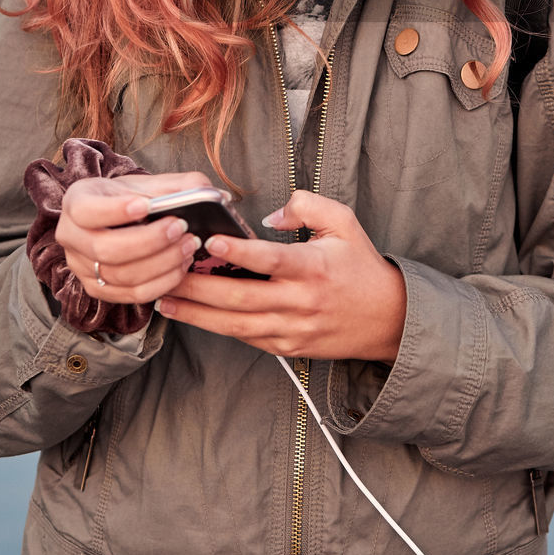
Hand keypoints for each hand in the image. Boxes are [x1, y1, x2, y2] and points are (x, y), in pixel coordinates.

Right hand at [56, 171, 213, 305]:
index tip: (146, 205)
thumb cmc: (135, 197)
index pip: (87, 211)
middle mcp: (70, 236)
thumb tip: (213, 196)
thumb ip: (181, 184)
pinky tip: (181, 266)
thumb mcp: (150, 183)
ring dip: (161, 263)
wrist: (119, 218)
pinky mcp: (97, 289)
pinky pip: (130, 295)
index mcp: (77, 202)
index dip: (115, 211)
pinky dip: (160, 282)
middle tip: (182, 228)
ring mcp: (81, 267)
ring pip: (120, 275)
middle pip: (105, 249)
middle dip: (149, 241)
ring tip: (189, 246)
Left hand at [155, 191, 406, 362]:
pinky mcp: (288, 348)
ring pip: (237, 325)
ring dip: (197, 313)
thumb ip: (307, 206)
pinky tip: (193, 315)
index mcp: (314, 268)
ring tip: (165, 299)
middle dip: (199, 286)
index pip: (271, 259)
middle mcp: (301, 302)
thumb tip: (270, 216)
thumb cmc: (361, 265)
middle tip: (166, 273)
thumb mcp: (344, 223)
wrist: (388, 320)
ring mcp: (293, 330)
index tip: (209, 240)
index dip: (240, 251)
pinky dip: (218, 327)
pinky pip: (247, 338)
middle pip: (242, 297)